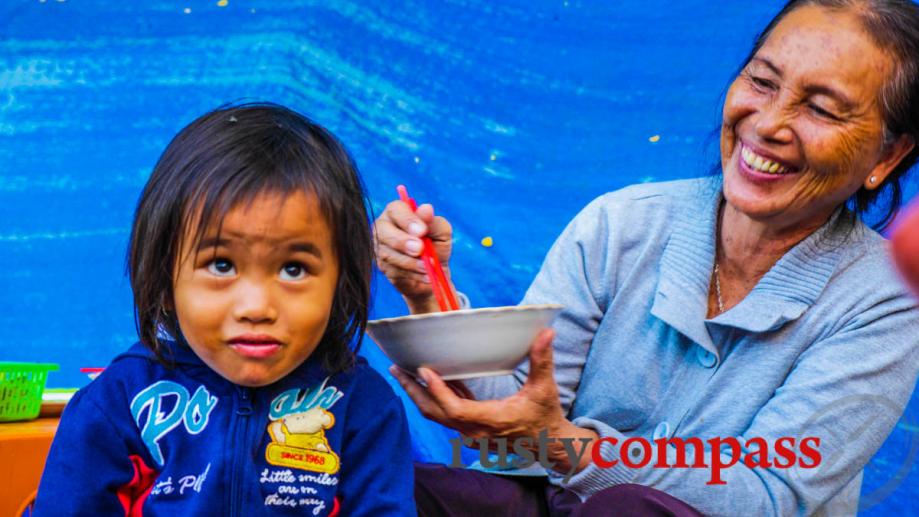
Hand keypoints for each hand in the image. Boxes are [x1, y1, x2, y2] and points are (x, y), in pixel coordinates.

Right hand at [373, 200, 453, 313]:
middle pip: (382, 231)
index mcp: (397, 212)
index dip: (407, 220)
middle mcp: (384, 228)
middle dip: (402, 241)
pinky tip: (426, 275)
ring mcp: (380, 248)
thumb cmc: (436, 246)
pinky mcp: (383, 268)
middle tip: (420, 249)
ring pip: (387, 254)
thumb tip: (426, 209)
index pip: (395, 209)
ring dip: (410, 262)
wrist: (434, 273)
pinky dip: (412, 274)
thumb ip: (434, 222)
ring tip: (428, 266)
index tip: (422, 231)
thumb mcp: (441, 233)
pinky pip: (393, 271)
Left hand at [389, 329, 597, 473]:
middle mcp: (475, 430)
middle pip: (435, 412)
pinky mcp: (471, 430)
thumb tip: (546, 333)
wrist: (548, 444)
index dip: (438, 391)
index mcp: (491, 420)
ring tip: (405, 373)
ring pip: (437, 415)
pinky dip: (436, 398)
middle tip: (398, 369)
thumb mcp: (544, 388)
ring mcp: (471, 432)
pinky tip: (432, 379)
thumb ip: (542, 360)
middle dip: (415, 391)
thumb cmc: (545, 416)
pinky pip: (446, 414)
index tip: (424, 370)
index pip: (455, 409)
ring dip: (420, 395)